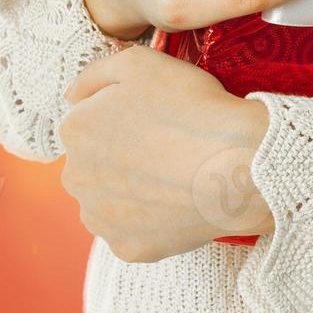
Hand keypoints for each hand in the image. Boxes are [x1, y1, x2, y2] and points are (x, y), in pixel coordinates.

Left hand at [59, 45, 273, 262]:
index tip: (153, 118)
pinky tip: (176, 203)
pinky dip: (151, 221)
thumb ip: (94, 74)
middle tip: (165, 147)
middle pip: (94, 164)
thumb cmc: (192, 108)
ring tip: (172, 176)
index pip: (89, 122)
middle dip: (121, 157)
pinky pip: (133, 232)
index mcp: (76, 131)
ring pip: (109, 201)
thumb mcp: (140, 63)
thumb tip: (72, 96)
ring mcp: (102, 219)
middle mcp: (77, 179)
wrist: (240, 164)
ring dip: (131, 191)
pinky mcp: (129, 249)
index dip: (123, 117)